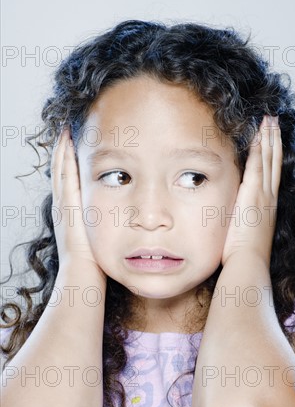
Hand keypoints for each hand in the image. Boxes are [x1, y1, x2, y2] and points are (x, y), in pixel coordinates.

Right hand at [51, 126, 105, 276]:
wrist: (81, 275)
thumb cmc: (92, 264)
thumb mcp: (98, 240)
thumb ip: (105, 227)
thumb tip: (122, 220)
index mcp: (69, 213)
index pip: (67, 181)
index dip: (68, 163)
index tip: (73, 145)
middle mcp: (62, 206)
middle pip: (60, 171)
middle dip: (63, 151)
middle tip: (66, 130)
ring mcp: (63, 205)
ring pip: (60, 170)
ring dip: (63, 150)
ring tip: (65, 131)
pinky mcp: (67, 205)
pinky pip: (65, 176)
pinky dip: (64, 159)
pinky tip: (67, 143)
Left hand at [221, 115, 282, 266]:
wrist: (247, 262)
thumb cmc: (242, 254)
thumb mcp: (245, 233)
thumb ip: (241, 220)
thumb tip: (233, 218)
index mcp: (267, 205)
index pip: (271, 174)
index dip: (272, 155)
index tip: (271, 139)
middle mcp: (269, 197)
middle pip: (274, 161)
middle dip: (274, 140)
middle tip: (274, 122)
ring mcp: (263, 194)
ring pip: (268, 159)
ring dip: (269, 138)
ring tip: (269, 120)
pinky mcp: (254, 193)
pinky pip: (258, 165)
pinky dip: (259, 148)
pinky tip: (258, 133)